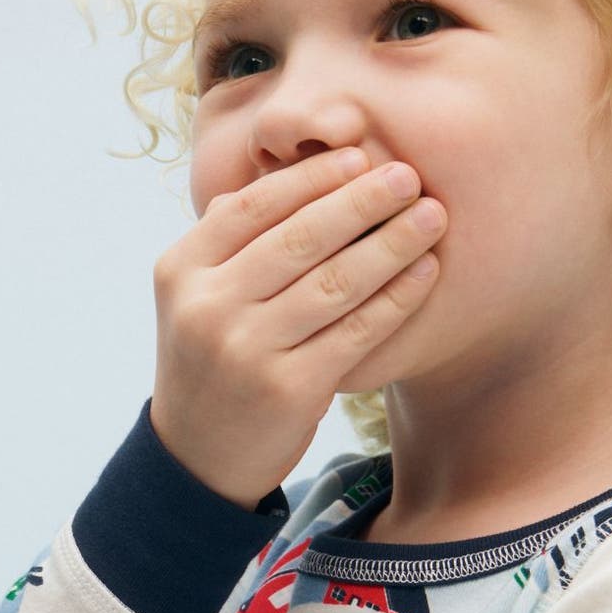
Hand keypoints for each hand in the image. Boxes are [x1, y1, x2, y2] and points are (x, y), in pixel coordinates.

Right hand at [151, 149, 442, 506]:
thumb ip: (230, 238)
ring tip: (430, 217)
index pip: (253, 205)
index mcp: (181, 269)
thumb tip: (291, 172)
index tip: (360, 156)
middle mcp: (207, 306)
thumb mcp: (194, 295)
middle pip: (299, 238)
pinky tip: (424, 273)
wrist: (197, 456)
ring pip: (335, 282)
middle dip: (362, 201)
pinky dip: (396, 298)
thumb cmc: (210, 357)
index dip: (311, 178)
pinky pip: (356, 331)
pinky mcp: (289, 389)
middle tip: (408, 175)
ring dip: (392, 244)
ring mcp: (246, 350)